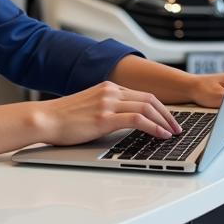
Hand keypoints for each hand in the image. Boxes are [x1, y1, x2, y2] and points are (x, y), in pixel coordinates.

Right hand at [35, 81, 182, 146]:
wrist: (45, 118)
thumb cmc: (64, 118)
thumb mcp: (90, 107)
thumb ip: (108, 109)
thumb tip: (126, 123)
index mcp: (108, 87)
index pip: (142, 94)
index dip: (160, 108)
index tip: (169, 119)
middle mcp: (111, 91)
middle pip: (150, 98)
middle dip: (167, 114)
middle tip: (177, 127)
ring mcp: (108, 102)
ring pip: (147, 106)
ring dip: (164, 121)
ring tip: (173, 133)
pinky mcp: (105, 117)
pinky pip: (138, 119)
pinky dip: (153, 126)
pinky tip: (160, 135)